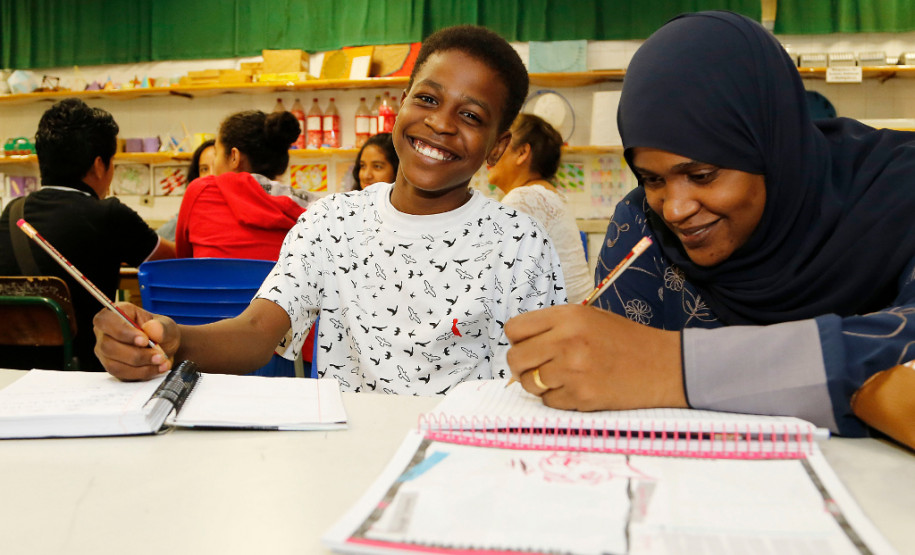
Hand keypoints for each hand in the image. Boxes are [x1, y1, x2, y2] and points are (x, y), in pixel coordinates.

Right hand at [93, 303, 179, 380]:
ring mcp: (105, 351)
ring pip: (114, 363)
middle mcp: (104, 332)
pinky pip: (121, 374)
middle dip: (136, 353)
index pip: (106, 320)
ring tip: (161, 361)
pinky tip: (157, 368)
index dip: (122, 331)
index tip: (144, 340)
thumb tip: (151, 329)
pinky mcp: (112, 367)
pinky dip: (141, 373)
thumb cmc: (160, 332)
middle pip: (108, 345)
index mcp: (114, 313)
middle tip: (158, 354)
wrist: (166, 347)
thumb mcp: (167, 325)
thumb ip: (161, 327)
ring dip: (140, 365)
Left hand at [504, 305, 685, 410]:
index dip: (517, 340)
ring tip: (562, 377)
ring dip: (539, 384)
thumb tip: (519, 346)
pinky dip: (558, 398)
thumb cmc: (625, 341)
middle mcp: (567, 341)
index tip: (527, 345)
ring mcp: (573, 370)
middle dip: (522, 366)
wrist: (663, 366)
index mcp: (568, 316)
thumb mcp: (589, 317)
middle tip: (538, 367)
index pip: (515, 329)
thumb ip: (553, 327)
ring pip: (529, 383)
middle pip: (515, 358)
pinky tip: (578, 388)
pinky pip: (549, 402)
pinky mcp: (581, 396)